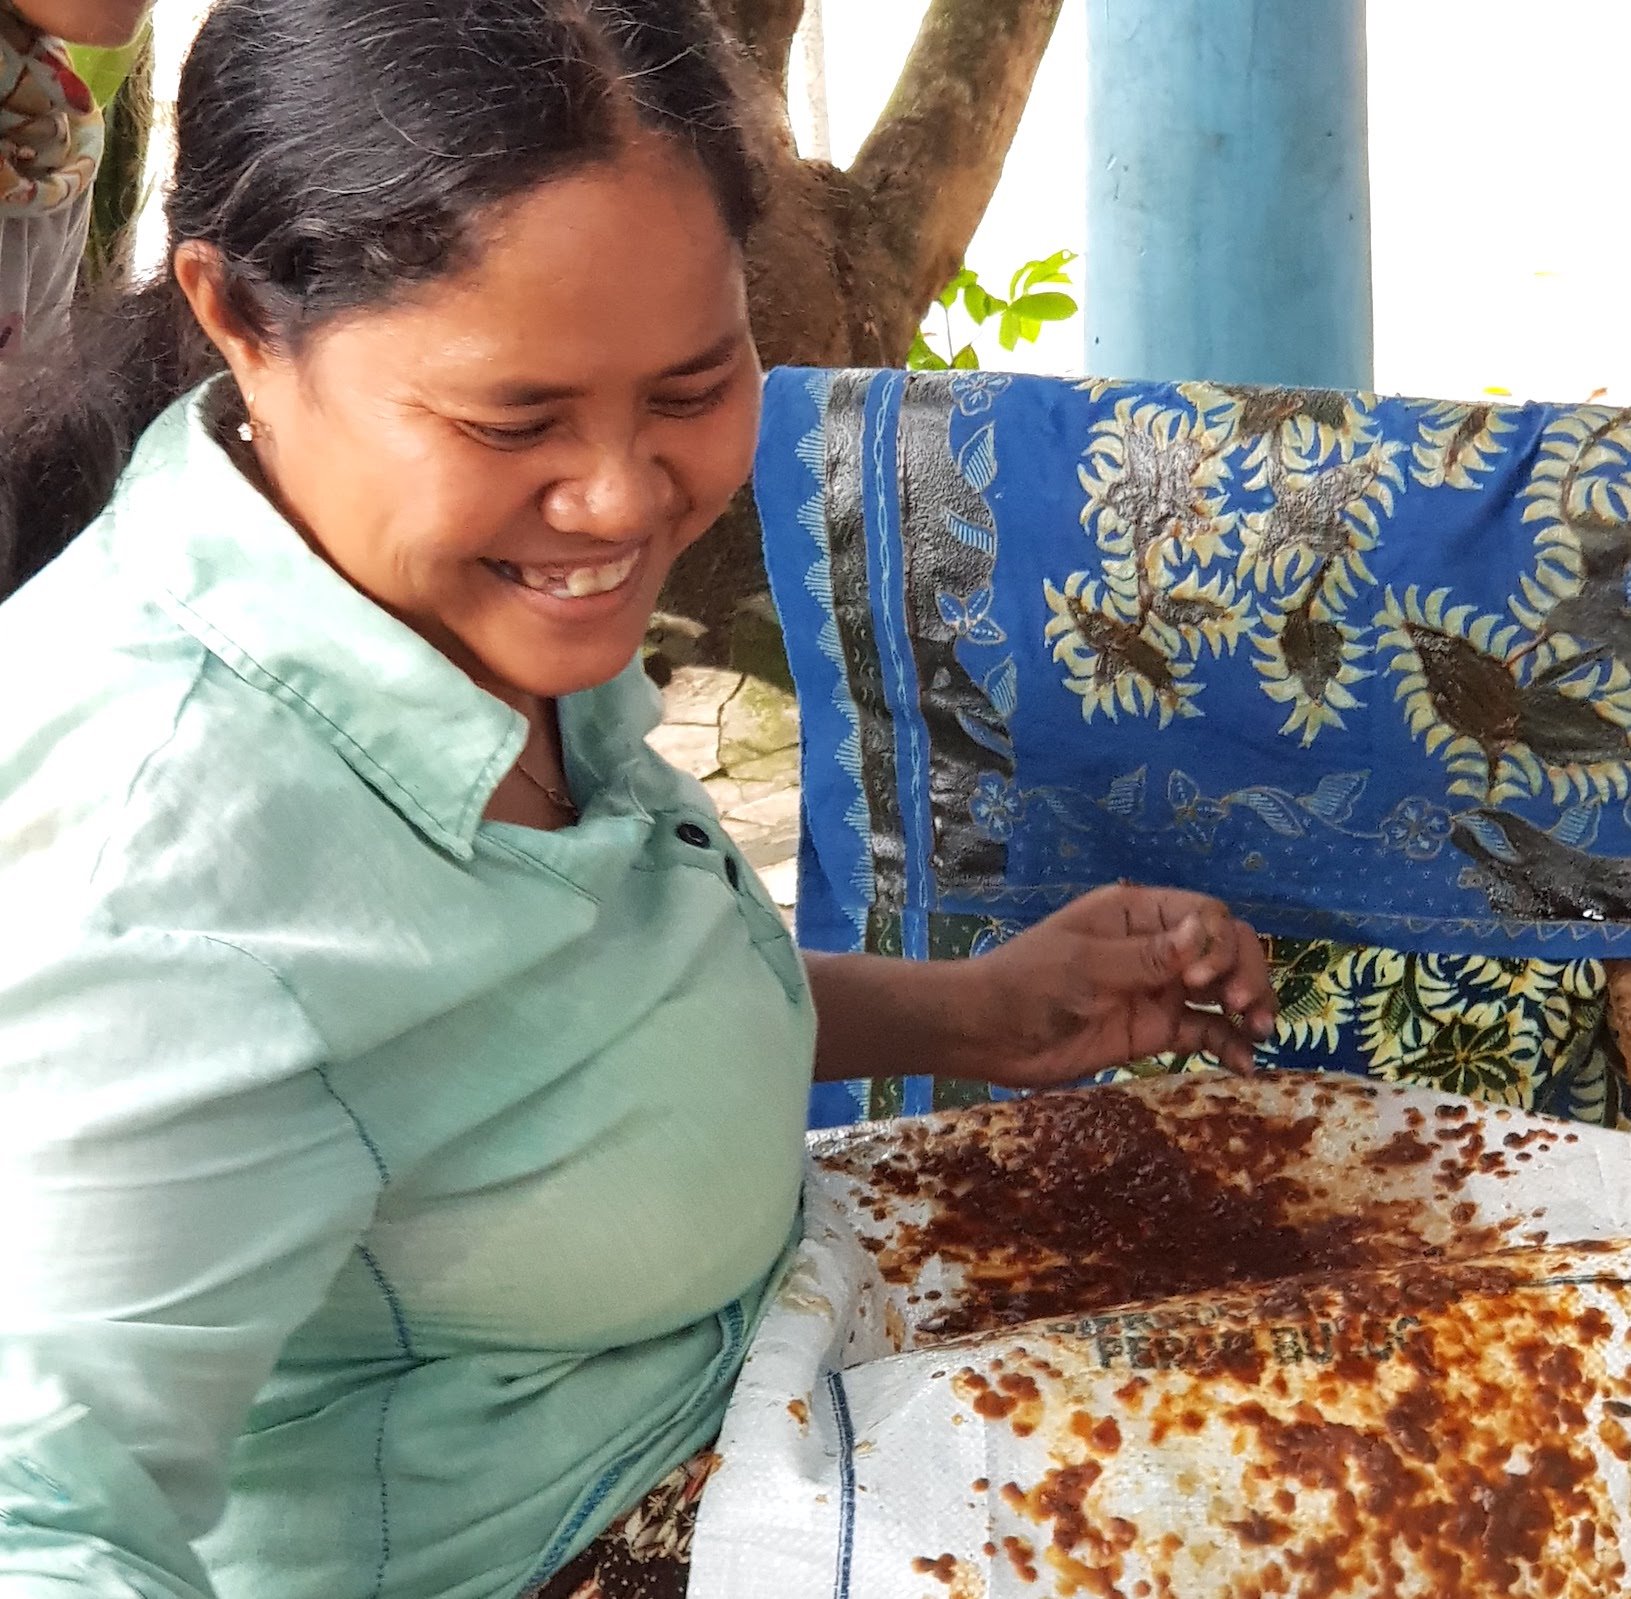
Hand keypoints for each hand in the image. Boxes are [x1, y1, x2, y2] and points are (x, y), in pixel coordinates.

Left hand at [966, 883, 1277, 1088]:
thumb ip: (1148, 956)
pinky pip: (1204, 1031)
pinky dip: (1228, 1043)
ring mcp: (1158, 989)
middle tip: (1245, 1007)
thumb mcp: (1086, 965)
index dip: (1219, 943)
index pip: (1205, 914)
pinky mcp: (1154, 1029)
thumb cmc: (1028, 983)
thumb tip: (1207, 935)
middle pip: (1225, 949)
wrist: (988, 1033)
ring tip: (1260, 1032)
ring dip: (1250, 1006)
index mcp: (1137, 913)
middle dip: (1245, 972)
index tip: (1202, 980)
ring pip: (1223, 989)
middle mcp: (1157, 946)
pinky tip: (1244, 1063)